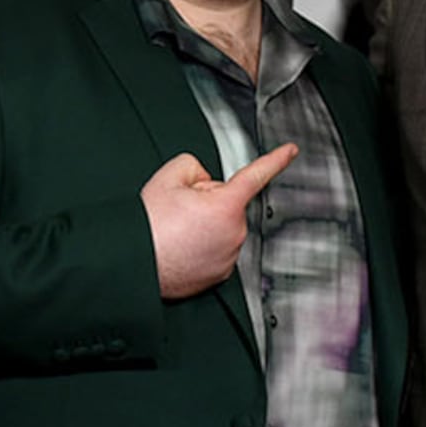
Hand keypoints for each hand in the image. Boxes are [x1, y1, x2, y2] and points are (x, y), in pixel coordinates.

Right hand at [141, 142, 296, 298]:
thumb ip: (194, 166)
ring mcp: (228, 256)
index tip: (290, 152)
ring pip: (223, 227)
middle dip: (208, 202)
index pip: (257, 174)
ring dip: (204, 226)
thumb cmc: (148, 228)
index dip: (276, 159)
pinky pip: (217, 250)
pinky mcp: (220, 274)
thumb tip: (203, 181)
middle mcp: (234, 233)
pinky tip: (182, 248)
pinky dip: (203, 247)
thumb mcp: (167, 177)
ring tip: (178, 233)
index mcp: (226, 206)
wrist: (135, 264)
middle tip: (180, 212)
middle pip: (228, 203)